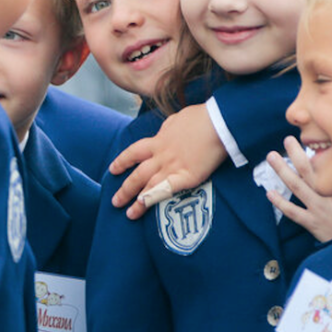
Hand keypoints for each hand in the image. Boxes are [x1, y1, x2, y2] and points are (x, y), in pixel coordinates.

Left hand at [109, 104, 225, 218]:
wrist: (217, 121)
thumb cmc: (201, 117)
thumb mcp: (177, 118)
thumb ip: (168, 128)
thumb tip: (164, 131)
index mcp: (159, 141)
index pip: (134, 152)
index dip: (122, 162)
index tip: (114, 170)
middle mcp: (162, 156)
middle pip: (138, 175)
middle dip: (125, 190)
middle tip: (115, 202)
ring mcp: (173, 167)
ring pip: (149, 186)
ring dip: (138, 201)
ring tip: (130, 214)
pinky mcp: (187, 176)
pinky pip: (167, 189)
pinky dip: (155, 198)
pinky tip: (146, 206)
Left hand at [265, 136, 331, 242]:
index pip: (326, 163)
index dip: (315, 150)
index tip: (306, 138)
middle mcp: (327, 194)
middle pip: (307, 169)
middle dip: (296, 153)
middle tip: (287, 140)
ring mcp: (318, 208)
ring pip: (297, 186)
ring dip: (282, 171)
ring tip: (271, 157)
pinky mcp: (312, 223)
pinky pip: (293, 212)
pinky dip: (280, 203)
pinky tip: (269, 193)